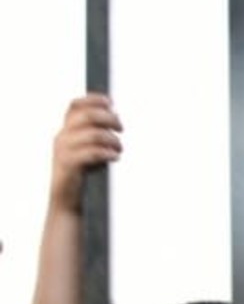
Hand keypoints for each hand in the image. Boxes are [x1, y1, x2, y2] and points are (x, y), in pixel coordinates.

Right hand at [51, 94, 121, 213]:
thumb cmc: (81, 177)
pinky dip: (107, 152)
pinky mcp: (69, 165)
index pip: (75, 106)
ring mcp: (64, 151)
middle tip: (121, 128)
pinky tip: (114, 157)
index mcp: (65, 131)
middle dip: (109, 118)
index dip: (93, 100)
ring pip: (93, 134)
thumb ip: (94, 135)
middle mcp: (62, 137)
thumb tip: (114, 118)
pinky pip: (92, 152)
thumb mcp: (85, 151)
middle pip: (88, 116)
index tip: (111, 103)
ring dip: (112, 139)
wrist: (67, 203)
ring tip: (119, 148)